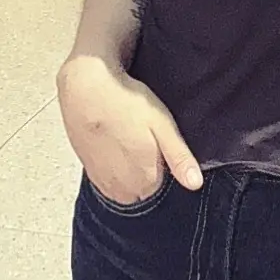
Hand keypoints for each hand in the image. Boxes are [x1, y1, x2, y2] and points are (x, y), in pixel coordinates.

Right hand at [57, 52, 201, 202]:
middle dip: (145, 169)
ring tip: (126, 139)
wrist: (84, 90)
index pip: (162, 185)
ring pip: (125, 186)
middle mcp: (122, 189)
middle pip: (144, 188)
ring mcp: (103, 182)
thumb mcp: (163, 126)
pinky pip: (107, 180)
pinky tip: (111, 143)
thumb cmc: (126, 104)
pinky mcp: (88, 172)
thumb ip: (179, 158)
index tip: (156, 141)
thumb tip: (195, 184)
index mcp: (145, 181)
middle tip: (140, 137)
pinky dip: (111, 167)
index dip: (162, 163)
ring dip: (127, 170)